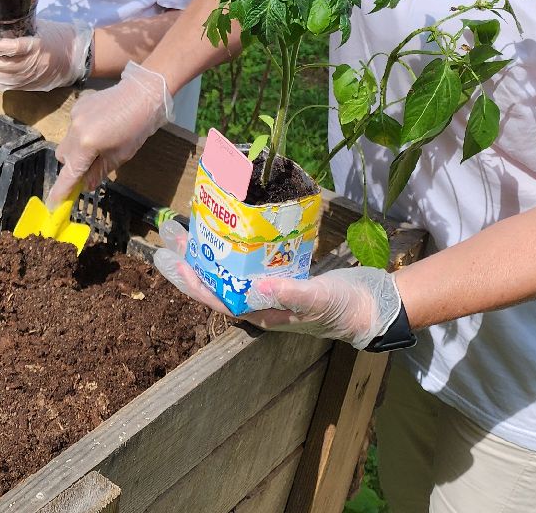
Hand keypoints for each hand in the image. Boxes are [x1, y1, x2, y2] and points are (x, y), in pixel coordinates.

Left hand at [0, 19, 91, 90]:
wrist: (78, 56)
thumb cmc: (58, 37)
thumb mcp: (40, 27)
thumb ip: (21, 30)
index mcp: (37, 45)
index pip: (11, 47)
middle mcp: (34, 63)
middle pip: (4, 64)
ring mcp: (33, 76)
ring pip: (5, 77)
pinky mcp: (33, 85)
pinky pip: (12, 86)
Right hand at [45, 60, 170, 203]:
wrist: (142, 93)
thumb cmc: (137, 128)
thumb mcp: (121, 155)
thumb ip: (100, 171)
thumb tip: (87, 184)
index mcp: (87, 145)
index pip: (70, 173)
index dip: (61, 191)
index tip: (53, 205)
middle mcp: (75, 130)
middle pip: (63, 157)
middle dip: (73, 166)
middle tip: (91, 167)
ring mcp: (74, 116)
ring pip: (67, 142)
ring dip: (78, 149)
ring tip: (102, 142)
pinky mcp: (78, 106)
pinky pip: (74, 127)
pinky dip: (82, 134)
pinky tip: (101, 127)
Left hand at [152, 220, 400, 345]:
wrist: (369, 306)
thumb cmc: (342, 308)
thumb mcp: (316, 300)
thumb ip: (289, 295)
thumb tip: (256, 287)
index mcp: (257, 311)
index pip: (213, 296)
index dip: (188, 279)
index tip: (166, 260)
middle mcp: (255, 300)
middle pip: (213, 279)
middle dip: (189, 258)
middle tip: (168, 232)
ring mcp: (265, 287)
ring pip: (226, 267)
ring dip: (207, 248)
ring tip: (187, 226)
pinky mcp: (278, 273)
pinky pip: (247, 257)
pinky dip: (233, 242)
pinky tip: (227, 225)